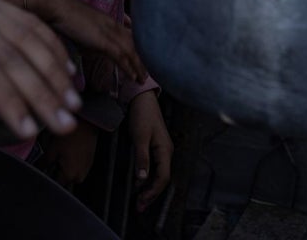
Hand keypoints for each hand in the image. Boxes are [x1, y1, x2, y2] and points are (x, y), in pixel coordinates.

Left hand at [0, 0, 80, 178]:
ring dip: (55, 70)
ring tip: (74, 104)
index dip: (8, 100)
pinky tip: (68, 71)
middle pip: (12, 55)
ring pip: (28, 36)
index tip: (28, 131)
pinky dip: (52, 45)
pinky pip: (29, 21)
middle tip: (65, 125)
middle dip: (43, 92)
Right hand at [18, 0, 146, 83]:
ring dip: (138, 67)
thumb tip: (91, 50)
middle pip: (134, 44)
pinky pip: (120, 56)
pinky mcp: (102, 39)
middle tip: (147, 73)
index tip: (141, 61)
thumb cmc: (62, 15)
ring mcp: (108, 31)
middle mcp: (112, 24)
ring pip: (131, 51)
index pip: (129, 36)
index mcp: (108, 20)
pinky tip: (132, 77)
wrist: (54, 5)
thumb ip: (89, 39)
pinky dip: (128, 67)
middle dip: (142, 59)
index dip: (137, 49)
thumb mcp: (81, 28)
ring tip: (142, 79)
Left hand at [38, 120, 98, 188]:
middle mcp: (80, 175)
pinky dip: (72, 162)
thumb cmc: (70, 135)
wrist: (87, 124)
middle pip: (64, 180)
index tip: (43, 171)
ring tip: (61, 154)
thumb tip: (38, 168)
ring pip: (72, 174)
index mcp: (70, 175)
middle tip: (51, 160)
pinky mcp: (90, 161)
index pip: (55, 184)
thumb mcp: (52, 149)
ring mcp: (86, 168)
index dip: (47, 177)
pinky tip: (69, 151)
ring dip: (65, 168)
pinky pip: (78, 167)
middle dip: (57, 173)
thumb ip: (44, 163)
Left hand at [128, 91, 171, 211]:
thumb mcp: (140, 137)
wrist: (142, 99)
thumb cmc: (142, 115)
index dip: (153, 192)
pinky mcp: (155, 147)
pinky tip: (140, 183)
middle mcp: (166, 152)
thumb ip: (142, 158)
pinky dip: (148, 178)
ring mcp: (162, 150)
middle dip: (152, 195)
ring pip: (159, 174)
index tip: (141, 201)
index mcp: (165, 151)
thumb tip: (142, 179)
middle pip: (162, 179)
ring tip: (139, 200)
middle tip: (139, 207)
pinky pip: (155, 167)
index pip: (163, 178)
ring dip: (149, 188)